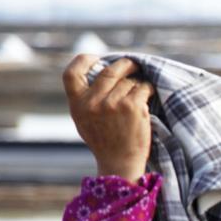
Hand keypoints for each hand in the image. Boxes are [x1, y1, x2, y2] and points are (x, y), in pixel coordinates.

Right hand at [62, 55, 154, 183]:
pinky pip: (143, 87)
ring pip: (129, 81)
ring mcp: (114, 103)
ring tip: (139, 95)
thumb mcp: (83, 120)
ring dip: (137, 84)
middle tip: (132, 65)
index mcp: (77, 104)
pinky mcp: (133, 107)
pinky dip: (148, 89)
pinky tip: (148, 95)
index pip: (72, 73)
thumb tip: (96, 69)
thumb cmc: (104, 141)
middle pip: (109, 71)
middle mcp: (93, 102)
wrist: (119, 163)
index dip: (83, 60)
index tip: (96, 57)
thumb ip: (85, 98)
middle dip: (124, 65)